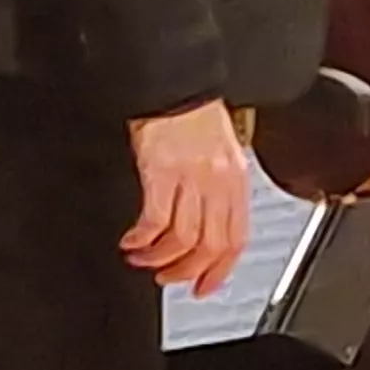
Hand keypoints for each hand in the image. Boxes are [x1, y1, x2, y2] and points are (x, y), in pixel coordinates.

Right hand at [122, 100, 252, 291]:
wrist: (174, 82)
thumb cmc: (193, 113)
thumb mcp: (219, 152)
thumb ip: (218, 188)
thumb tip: (210, 224)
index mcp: (235, 178)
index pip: (237, 238)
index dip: (221, 270)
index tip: (205, 287)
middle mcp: (218, 182)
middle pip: (211, 245)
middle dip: (187, 271)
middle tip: (168, 278)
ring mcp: (191, 178)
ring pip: (184, 239)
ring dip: (160, 258)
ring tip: (143, 259)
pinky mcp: (162, 172)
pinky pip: (155, 220)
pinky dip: (143, 238)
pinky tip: (132, 240)